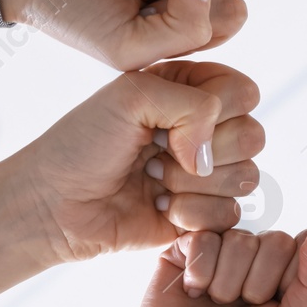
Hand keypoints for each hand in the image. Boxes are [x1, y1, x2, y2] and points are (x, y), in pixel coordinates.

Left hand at [14, 60, 262, 262]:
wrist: (53, 205)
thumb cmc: (81, 145)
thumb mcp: (131, 95)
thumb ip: (192, 103)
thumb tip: (211, 153)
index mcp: (191, 91)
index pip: (244, 92)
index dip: (215, 108)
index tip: (166, 117)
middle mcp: (204, 130)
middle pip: (253, 136)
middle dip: (203, 150)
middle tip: (155, 152)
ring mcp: (206, 174)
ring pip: (246, 177)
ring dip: (192, 184)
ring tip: (152, 181)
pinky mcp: (203, 215)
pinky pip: (231, 214)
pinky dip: (191, 214)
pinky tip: (158, 208)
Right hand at [127, 227, 306, 306]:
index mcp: (287, 272)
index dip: (291, 279)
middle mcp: (257, 255)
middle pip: (277, 241)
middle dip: (259, 284)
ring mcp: (223, 248)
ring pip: (240, 239)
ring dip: (226, 283)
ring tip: (215, 304)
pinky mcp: (186, 247)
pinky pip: (204, 239)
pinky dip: (199, 273)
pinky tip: (194, 293)